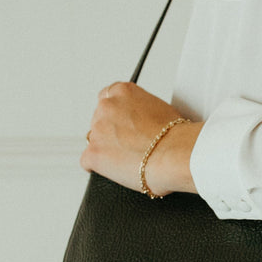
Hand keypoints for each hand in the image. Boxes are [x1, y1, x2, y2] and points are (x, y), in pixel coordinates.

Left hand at [81, 81, 201, 195]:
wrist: (174, 153)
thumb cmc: (174, 134)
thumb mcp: (159, 107)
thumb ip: (141, 110)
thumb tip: (140, 120)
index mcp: (122, 91)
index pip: (107, 97)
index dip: (116, 114)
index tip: (121, 122)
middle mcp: (106, 106)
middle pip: (99, 119)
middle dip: (110, 131)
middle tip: (128, 143)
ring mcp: (97, 130)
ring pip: (93, 140)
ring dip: (105, 148)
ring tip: (126, 158)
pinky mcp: (93, 153)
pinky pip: (87, 161)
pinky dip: (98, 167)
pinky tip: (113, 169)